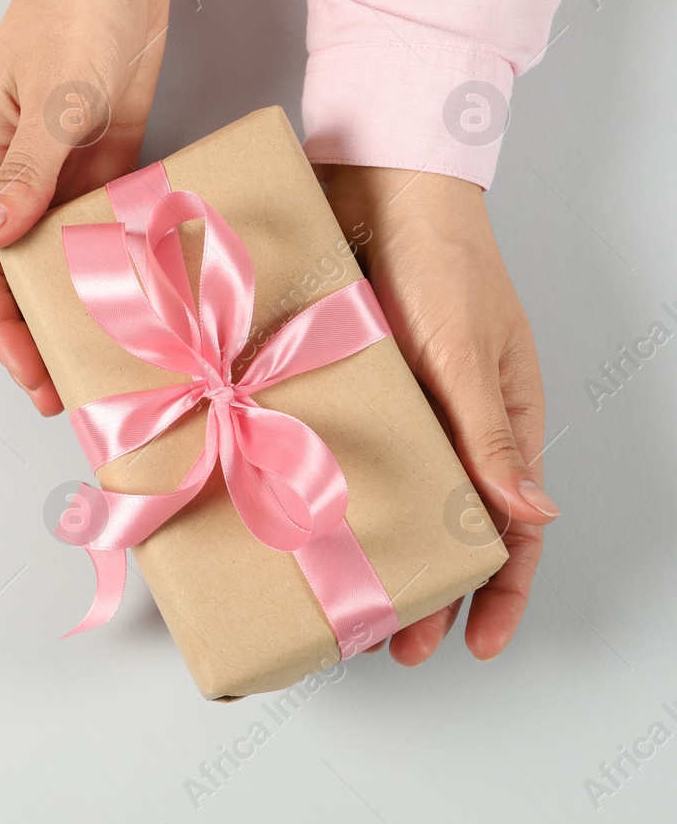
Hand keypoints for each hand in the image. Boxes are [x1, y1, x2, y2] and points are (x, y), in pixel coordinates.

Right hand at [0, 0, 169, 415]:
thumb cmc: (73, 4)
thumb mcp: (56, 92)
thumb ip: (26, 170)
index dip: (1, 328)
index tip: (34, 376)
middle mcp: (17, 174)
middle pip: (19, 271)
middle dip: (40, 333)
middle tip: (76, 393)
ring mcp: (61, 165)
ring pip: (64, 252)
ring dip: (84, 302)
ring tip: (117, 356)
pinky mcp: (104, 152)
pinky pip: (107, 218)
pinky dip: (122, 254)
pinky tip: (151, 289)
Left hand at [321, 165, 560, 663]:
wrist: (379, 178)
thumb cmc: (442, 259)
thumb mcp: (465, 354)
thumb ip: (488, 436)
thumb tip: (530, 518)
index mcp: (500, 419)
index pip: (510, 527)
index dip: (498, 591)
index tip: (471, 645)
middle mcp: (447, 418)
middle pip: (442, 525)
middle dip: (423, 589)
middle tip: (387, 644)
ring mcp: (392, 398)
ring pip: (387, 492)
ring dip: (369, 546)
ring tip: (339, 594)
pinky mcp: (342, 373)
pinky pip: (337, 441)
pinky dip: (324, 484)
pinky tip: (293, 518)